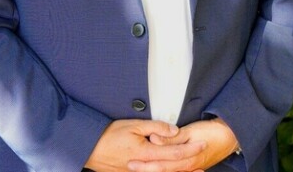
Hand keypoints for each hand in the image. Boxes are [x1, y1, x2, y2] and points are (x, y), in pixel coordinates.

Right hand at [84, 120, 202, 171]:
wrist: (88, 148)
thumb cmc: (109, 135)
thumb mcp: (133, 125)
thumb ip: (156, 128)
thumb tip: (175, 131)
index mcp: (145, 154)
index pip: (174, 153)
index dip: (190, 149)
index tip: (202, 144)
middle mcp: (143, 168)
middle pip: (172, 168)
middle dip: (190, 163)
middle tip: (204, 158)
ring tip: (196, 170)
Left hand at [139, 119, 239, 171]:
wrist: (231, 136)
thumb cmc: (212, 132)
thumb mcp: (191, 131)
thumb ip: (172, 137)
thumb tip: (155, 138)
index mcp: (184, 160)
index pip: (160, 164)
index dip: (144, 164)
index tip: (131, 161)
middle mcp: (185, 167)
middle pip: (161, 170)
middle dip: (145, 169)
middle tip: (130, 166)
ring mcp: (188, 168)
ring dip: (154, 170)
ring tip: (140, 168)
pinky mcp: (191, 166)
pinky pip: (175, 171)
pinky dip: (166, 170)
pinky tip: (159, 168)